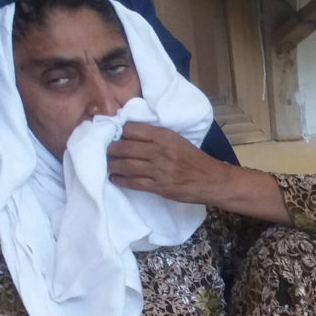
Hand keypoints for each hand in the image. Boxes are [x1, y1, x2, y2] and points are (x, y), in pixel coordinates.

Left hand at [107, 123, 290, 223]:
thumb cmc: (194, 159)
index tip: (110, 134)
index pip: (131, 129)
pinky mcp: (159, 186)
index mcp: (164, 136)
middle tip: (103, 151)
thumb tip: (130, 133)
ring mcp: (158, 170)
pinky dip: (121, 180)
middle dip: (109, 149)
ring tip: (105, 164)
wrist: (212, 180)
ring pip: (125, 164)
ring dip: (111, 165)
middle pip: (123, 146)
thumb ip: (156, 137)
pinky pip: (133, 182)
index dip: (118, 131)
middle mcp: (159, 151)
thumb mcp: (177, 140)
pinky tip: (114, 179)